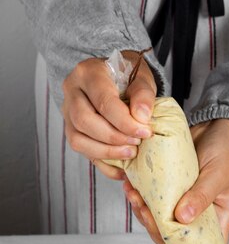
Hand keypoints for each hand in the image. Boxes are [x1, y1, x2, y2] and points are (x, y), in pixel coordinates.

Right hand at [61, 50, 156, 178]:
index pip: (103, 101)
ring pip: (77, 139)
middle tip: (137, 143)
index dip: (125, 122)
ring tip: (130, 154)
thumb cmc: (128, 75)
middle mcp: (72, 91)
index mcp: (88, 72)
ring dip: (106, 152)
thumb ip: (143, 94)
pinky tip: (121, 170)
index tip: (145, 132)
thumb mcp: (141, 77)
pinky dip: (103, 164)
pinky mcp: (72, 129)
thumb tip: (142, 117)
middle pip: (84, 121)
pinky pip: (82, 151)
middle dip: (114, 138)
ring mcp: (68, 112)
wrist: (116, 77)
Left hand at [124, 118, 228, 243]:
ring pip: (158, 221)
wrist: (217, 127)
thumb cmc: (227, 153)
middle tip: (144, 210)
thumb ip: (201, 196)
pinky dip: (140, 196)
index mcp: (217, 221)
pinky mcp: (168, 191)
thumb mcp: (218, 175)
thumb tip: (183, 218)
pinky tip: (131, 185)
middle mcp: (197, 217)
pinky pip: (152, 201)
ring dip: (142, 211)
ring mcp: (181, 205)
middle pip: (173, 238)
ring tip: (134, 194)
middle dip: (154, 228)